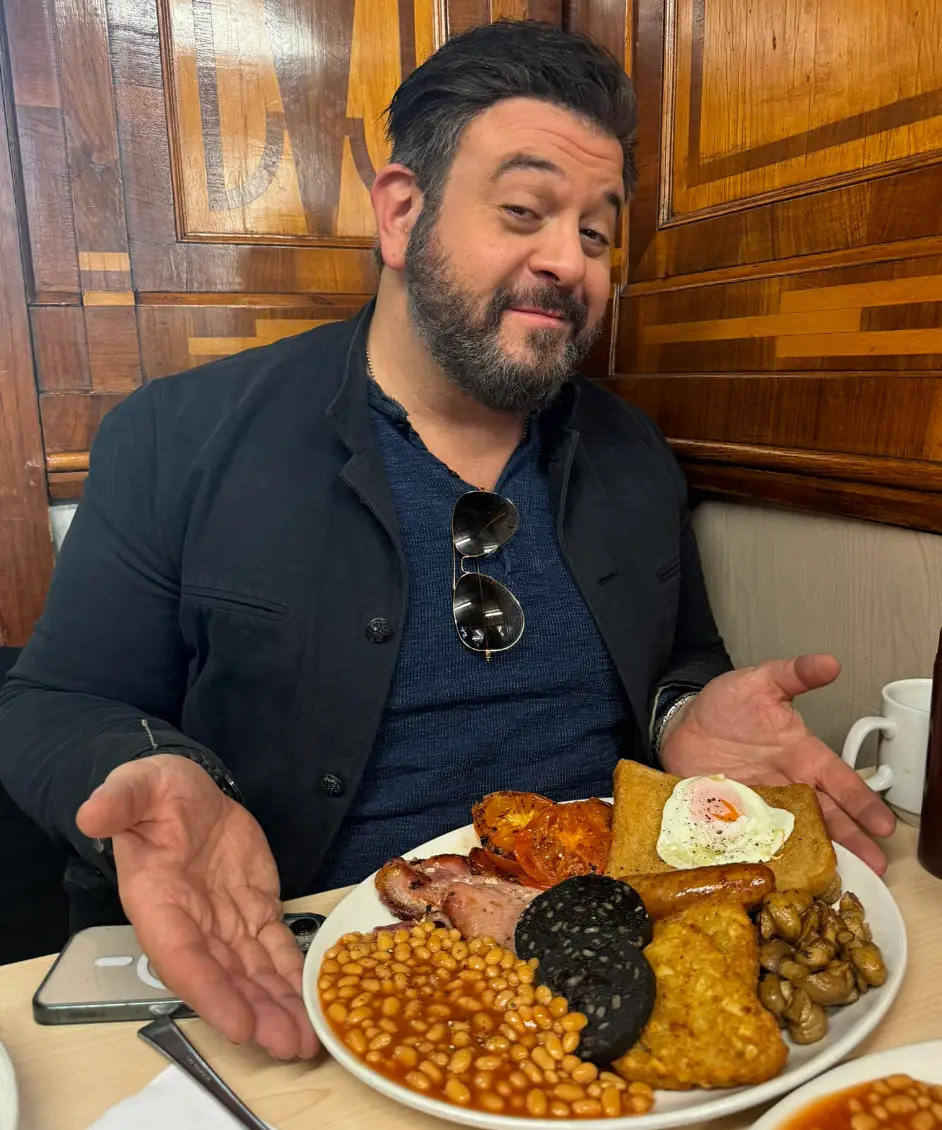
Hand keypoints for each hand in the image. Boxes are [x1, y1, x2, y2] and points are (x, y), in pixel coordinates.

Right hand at [76, 754, 317, 1058]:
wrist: (187, 792)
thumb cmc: (157, 792)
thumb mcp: (138, 784)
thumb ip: (120, 800)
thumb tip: (93, 813)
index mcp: (157, 901)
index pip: (182, 956)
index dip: (210, 991)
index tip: (238, 1023)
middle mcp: (192, 923)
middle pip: (224, 978)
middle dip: (256, 1012)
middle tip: (290, 1044)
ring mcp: (225, 921)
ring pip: (253, 973)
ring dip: (279, 1006)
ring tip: (308, 1039)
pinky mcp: (254, 911)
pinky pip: (275, 949)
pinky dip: (293, 975)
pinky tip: (313, 999)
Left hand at [659, 655, 896, 874]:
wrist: (683, 723)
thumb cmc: (728, 704)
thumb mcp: (761, 682)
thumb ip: (794, 673)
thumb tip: (829, 662)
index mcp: (803, 756)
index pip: (840, 781)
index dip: (861, 802)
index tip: (883, 825)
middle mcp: (789, 785)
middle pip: (827, 817)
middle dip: (852, 841)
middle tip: (876, 867)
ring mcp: (762, 805)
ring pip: (797, 834)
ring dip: (816, 854)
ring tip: (837, 878)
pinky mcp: (733, 817)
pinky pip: (752, 839)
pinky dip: (764, 854)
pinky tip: (778, 872)